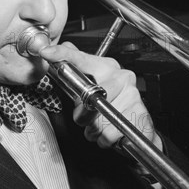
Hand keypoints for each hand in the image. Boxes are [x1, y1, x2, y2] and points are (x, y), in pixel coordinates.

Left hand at [39, 42, 162, 150]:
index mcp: (107, 67)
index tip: (48, 52)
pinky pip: (111, 133)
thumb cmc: (114, 107)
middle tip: (89, 118)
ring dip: (96, 130)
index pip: (81, 58)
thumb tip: (61, 49)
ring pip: (99, 120)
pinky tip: (112, 132)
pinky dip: (107, 139)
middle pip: (89, 97)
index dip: (63, 55)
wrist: (140, 128)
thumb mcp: (91, 88)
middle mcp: (122, 77)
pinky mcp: (140, 114)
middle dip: (83, 115)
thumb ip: (76, 70)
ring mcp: (132, 94)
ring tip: (102, 125)